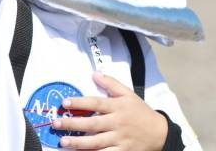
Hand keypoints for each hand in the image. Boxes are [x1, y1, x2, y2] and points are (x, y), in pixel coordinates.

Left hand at [52, 71, 167, 150]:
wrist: (160, 133)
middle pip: (93, 123)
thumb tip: (95, 74)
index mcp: (119, 106)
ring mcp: (120, 139)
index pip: (97, 102)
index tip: (65, 102)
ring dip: (79, 142)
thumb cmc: (141, 112)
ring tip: (63, 141)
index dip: (80, 102)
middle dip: (73, 123)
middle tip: (56, 123)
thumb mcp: (129, 94)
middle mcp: (118, 122)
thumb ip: (111, 84)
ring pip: (96, 142)